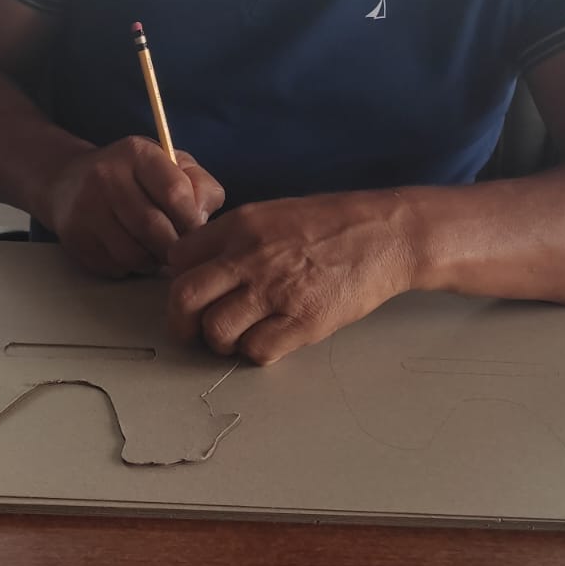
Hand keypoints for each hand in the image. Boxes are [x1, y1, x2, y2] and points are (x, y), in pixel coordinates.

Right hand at [41, 137, 224, 278]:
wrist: (67, 180)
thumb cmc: (131, 175)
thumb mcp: (168, 164)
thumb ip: (198, 184)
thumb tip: (202, 219)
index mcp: (137, 153)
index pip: (175, 192)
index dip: (192, 220)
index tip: (198, 233)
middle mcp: (107, 176)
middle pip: (154, 228)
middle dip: (175, 248)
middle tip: (182, 254)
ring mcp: (86, 208)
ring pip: (134, 253)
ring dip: (154, 262)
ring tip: (158, 254)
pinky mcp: (74, 237)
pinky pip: (114, 265)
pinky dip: (131, 268)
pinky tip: (132, 253)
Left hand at [166, 193, 414, 364]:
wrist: (385, 235)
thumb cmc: (332, 224)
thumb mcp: (274, 214)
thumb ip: (234, 238)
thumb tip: (199, 267)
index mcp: (240, 226)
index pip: (179, 258)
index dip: (179, 279)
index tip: (191, 292)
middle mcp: (251, 256)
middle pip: (185, 297)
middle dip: (181, 321)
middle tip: (193, 330)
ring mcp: (276, 291)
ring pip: (217, 330)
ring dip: (221, 341)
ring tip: (237, 336)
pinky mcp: (303, 321)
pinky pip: (257, 350)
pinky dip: (256, 351)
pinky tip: (269, 339)